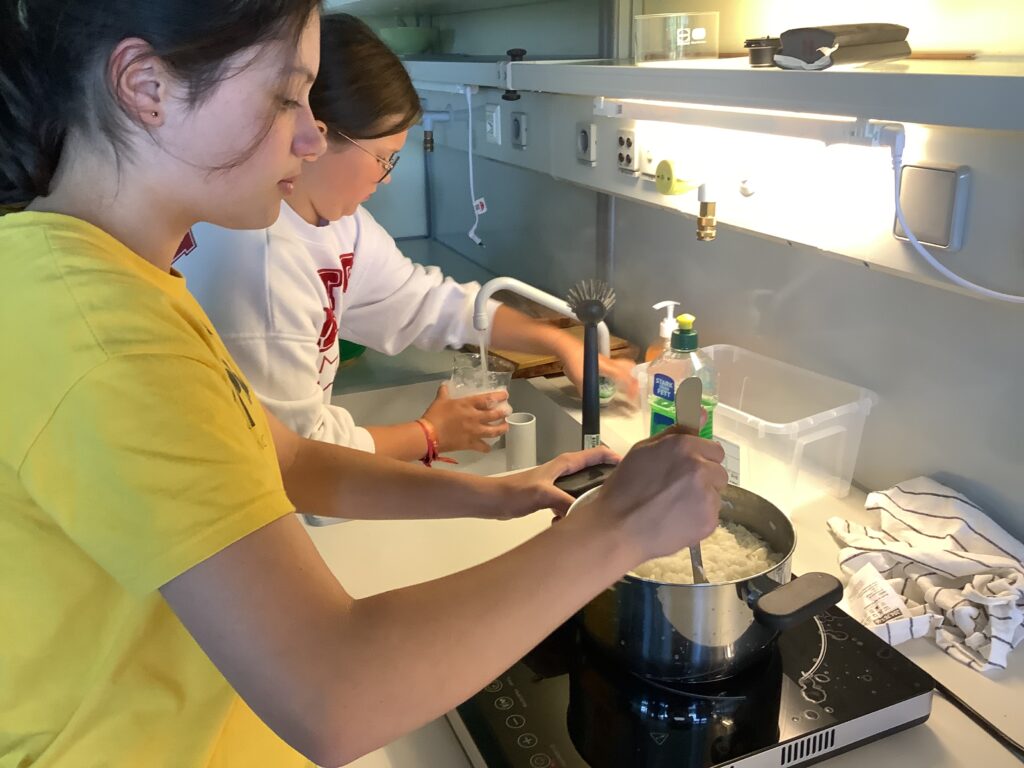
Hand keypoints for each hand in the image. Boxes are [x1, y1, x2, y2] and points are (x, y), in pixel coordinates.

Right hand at [421, 383, 509, 452]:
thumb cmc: (435, 415)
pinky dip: (487, 448)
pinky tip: (489, 447)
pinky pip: (483, 447)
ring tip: (505, 427)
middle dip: (504, 413)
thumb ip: (444, 392)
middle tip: (508, 412)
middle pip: (494, 415)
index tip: (505, 395)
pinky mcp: (470, 444)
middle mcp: (475, 417)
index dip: (498, 396)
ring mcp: (474, 432)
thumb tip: (445, 385)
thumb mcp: (440, 401)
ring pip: (494, 431)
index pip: (487, 399)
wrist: (429, 435)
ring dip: (502, 429)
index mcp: (468, 405)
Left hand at [488, 446, 620, 519]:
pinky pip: (571, 504)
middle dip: (607, 483)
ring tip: (600, 514)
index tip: (631, 468)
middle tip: (621, 498)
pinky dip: (574, 512)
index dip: (614, 457)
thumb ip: (564, 501)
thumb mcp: (542, 494)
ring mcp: (558, 485)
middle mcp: (564, 472)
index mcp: (565, 464)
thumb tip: (586, 513)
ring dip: (590, 501)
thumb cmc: (516, 492)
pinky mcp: (552, 498)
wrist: (493, 501)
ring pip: (582, 491)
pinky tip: (571, 524)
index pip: (595, 454)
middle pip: (593, 473)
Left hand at [556, 337, 638, 401]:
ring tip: (628, 385)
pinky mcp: (603, 360)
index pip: (624, 376)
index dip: (631, 386)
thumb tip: (591, 401)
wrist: (568, 348)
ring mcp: (607, 360)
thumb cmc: (574, 362)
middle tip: (634, 389)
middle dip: (635, 378)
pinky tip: (615, 379)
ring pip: (625, 364)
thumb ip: (586, 391)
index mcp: (607, 367)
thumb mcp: (579, 380)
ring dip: (628, 374)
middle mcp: (610, 362)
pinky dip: (621, 372)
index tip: (633, 396)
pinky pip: (617, 365)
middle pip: (629, 366)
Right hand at [579, 427, 727, 563]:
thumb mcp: (643, 450)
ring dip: (702, 499)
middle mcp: (699, 467)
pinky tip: (677, 522)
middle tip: (678, 491)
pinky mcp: (709, 520)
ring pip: (716, 494)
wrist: (617, 529)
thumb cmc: (624, 487)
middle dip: (705, 479)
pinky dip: (698, 519)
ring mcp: (706, 495)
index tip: (684, 471)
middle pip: (719, 471)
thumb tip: (705, 413)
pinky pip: (711, 515)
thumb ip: (676, 432)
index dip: (699, 460)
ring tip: (675, 508)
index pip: (714, 449)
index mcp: (683, 446)